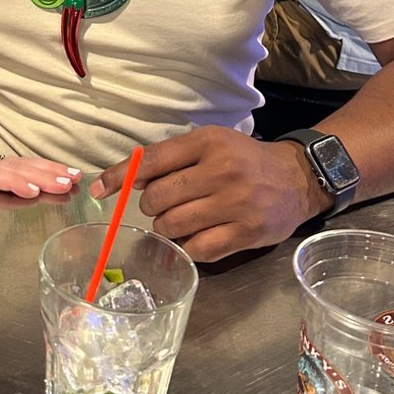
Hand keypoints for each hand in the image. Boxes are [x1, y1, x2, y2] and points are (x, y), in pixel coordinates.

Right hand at [0, 156, 82, 200]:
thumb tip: (34, 197)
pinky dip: (14, 183)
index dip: (51, 168)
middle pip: (24, 165)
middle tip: (76, 177)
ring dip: (41, 176)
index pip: (26, 167)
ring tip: (62, 184)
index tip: (75, 175)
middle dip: (52, 170)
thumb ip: (4, 196)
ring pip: (14, 169)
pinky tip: (31, 191)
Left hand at [91, 128, 328, 261]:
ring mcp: (235, 204)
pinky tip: (196, 239)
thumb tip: (128, 180)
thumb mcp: (210, 145)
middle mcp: (221, 171)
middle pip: (158, 198)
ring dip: (167, 229)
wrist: (296, 179)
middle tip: (164, 207)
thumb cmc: (244, 160)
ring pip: (173, 226)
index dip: (119, 177)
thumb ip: (171, 159)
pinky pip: (199, 250)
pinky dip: (189, 248)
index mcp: (207, 143)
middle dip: (152, 207)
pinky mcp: (247, 233)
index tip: (97, 191)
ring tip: (180, 223)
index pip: (151, 160)